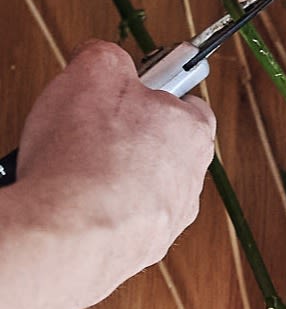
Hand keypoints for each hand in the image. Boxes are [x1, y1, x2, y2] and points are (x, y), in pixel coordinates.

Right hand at [11, 38, 215, 296]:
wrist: (68, 235)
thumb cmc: (86, 158)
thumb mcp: (92, 72)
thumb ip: (107, 57)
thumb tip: (104, 58)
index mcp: (192, 133)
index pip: (186, 103)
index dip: (150, 92)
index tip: (127, 89)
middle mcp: (191, 182)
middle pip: (159, 147)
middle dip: (124, 137)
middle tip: (87, 129)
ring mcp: (166, 221)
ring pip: (138, 188)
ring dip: (108, 177)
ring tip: (71, 169)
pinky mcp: (139, 250)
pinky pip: (118, 220)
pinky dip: (96, 211)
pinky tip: (69, 203)